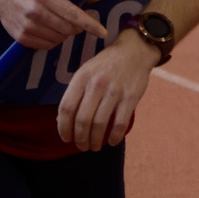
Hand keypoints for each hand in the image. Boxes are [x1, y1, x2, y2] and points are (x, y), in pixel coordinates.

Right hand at [0, 0, 105, 49]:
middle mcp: (35, 11)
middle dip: (76, 28)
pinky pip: (46, 46)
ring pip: (58, 39)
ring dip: (64, 34)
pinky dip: (53, 41)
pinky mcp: (20, 37)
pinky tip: (48, 30)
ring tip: (57, 24)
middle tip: (72, 22)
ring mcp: (26, 25)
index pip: (73, 14)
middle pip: (67, 29)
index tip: (103, 33)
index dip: (90, 24)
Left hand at [56, 33, 158, 150]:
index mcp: (81, 78)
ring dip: (95, 140)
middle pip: (82, 119)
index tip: (66, 138)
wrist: (135, 50)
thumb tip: (65, 120)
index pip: (66, 108)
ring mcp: (115, 91)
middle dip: (80, 138)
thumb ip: (76, 92)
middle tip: (81, 146)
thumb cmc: (106, 64)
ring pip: (100, 123)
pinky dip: (114, 136)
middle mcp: (96, 85)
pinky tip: (112, 141)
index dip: (63, 128)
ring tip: (94, 147)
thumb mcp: (86, 71)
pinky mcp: (131, 97)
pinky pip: (120, 122)